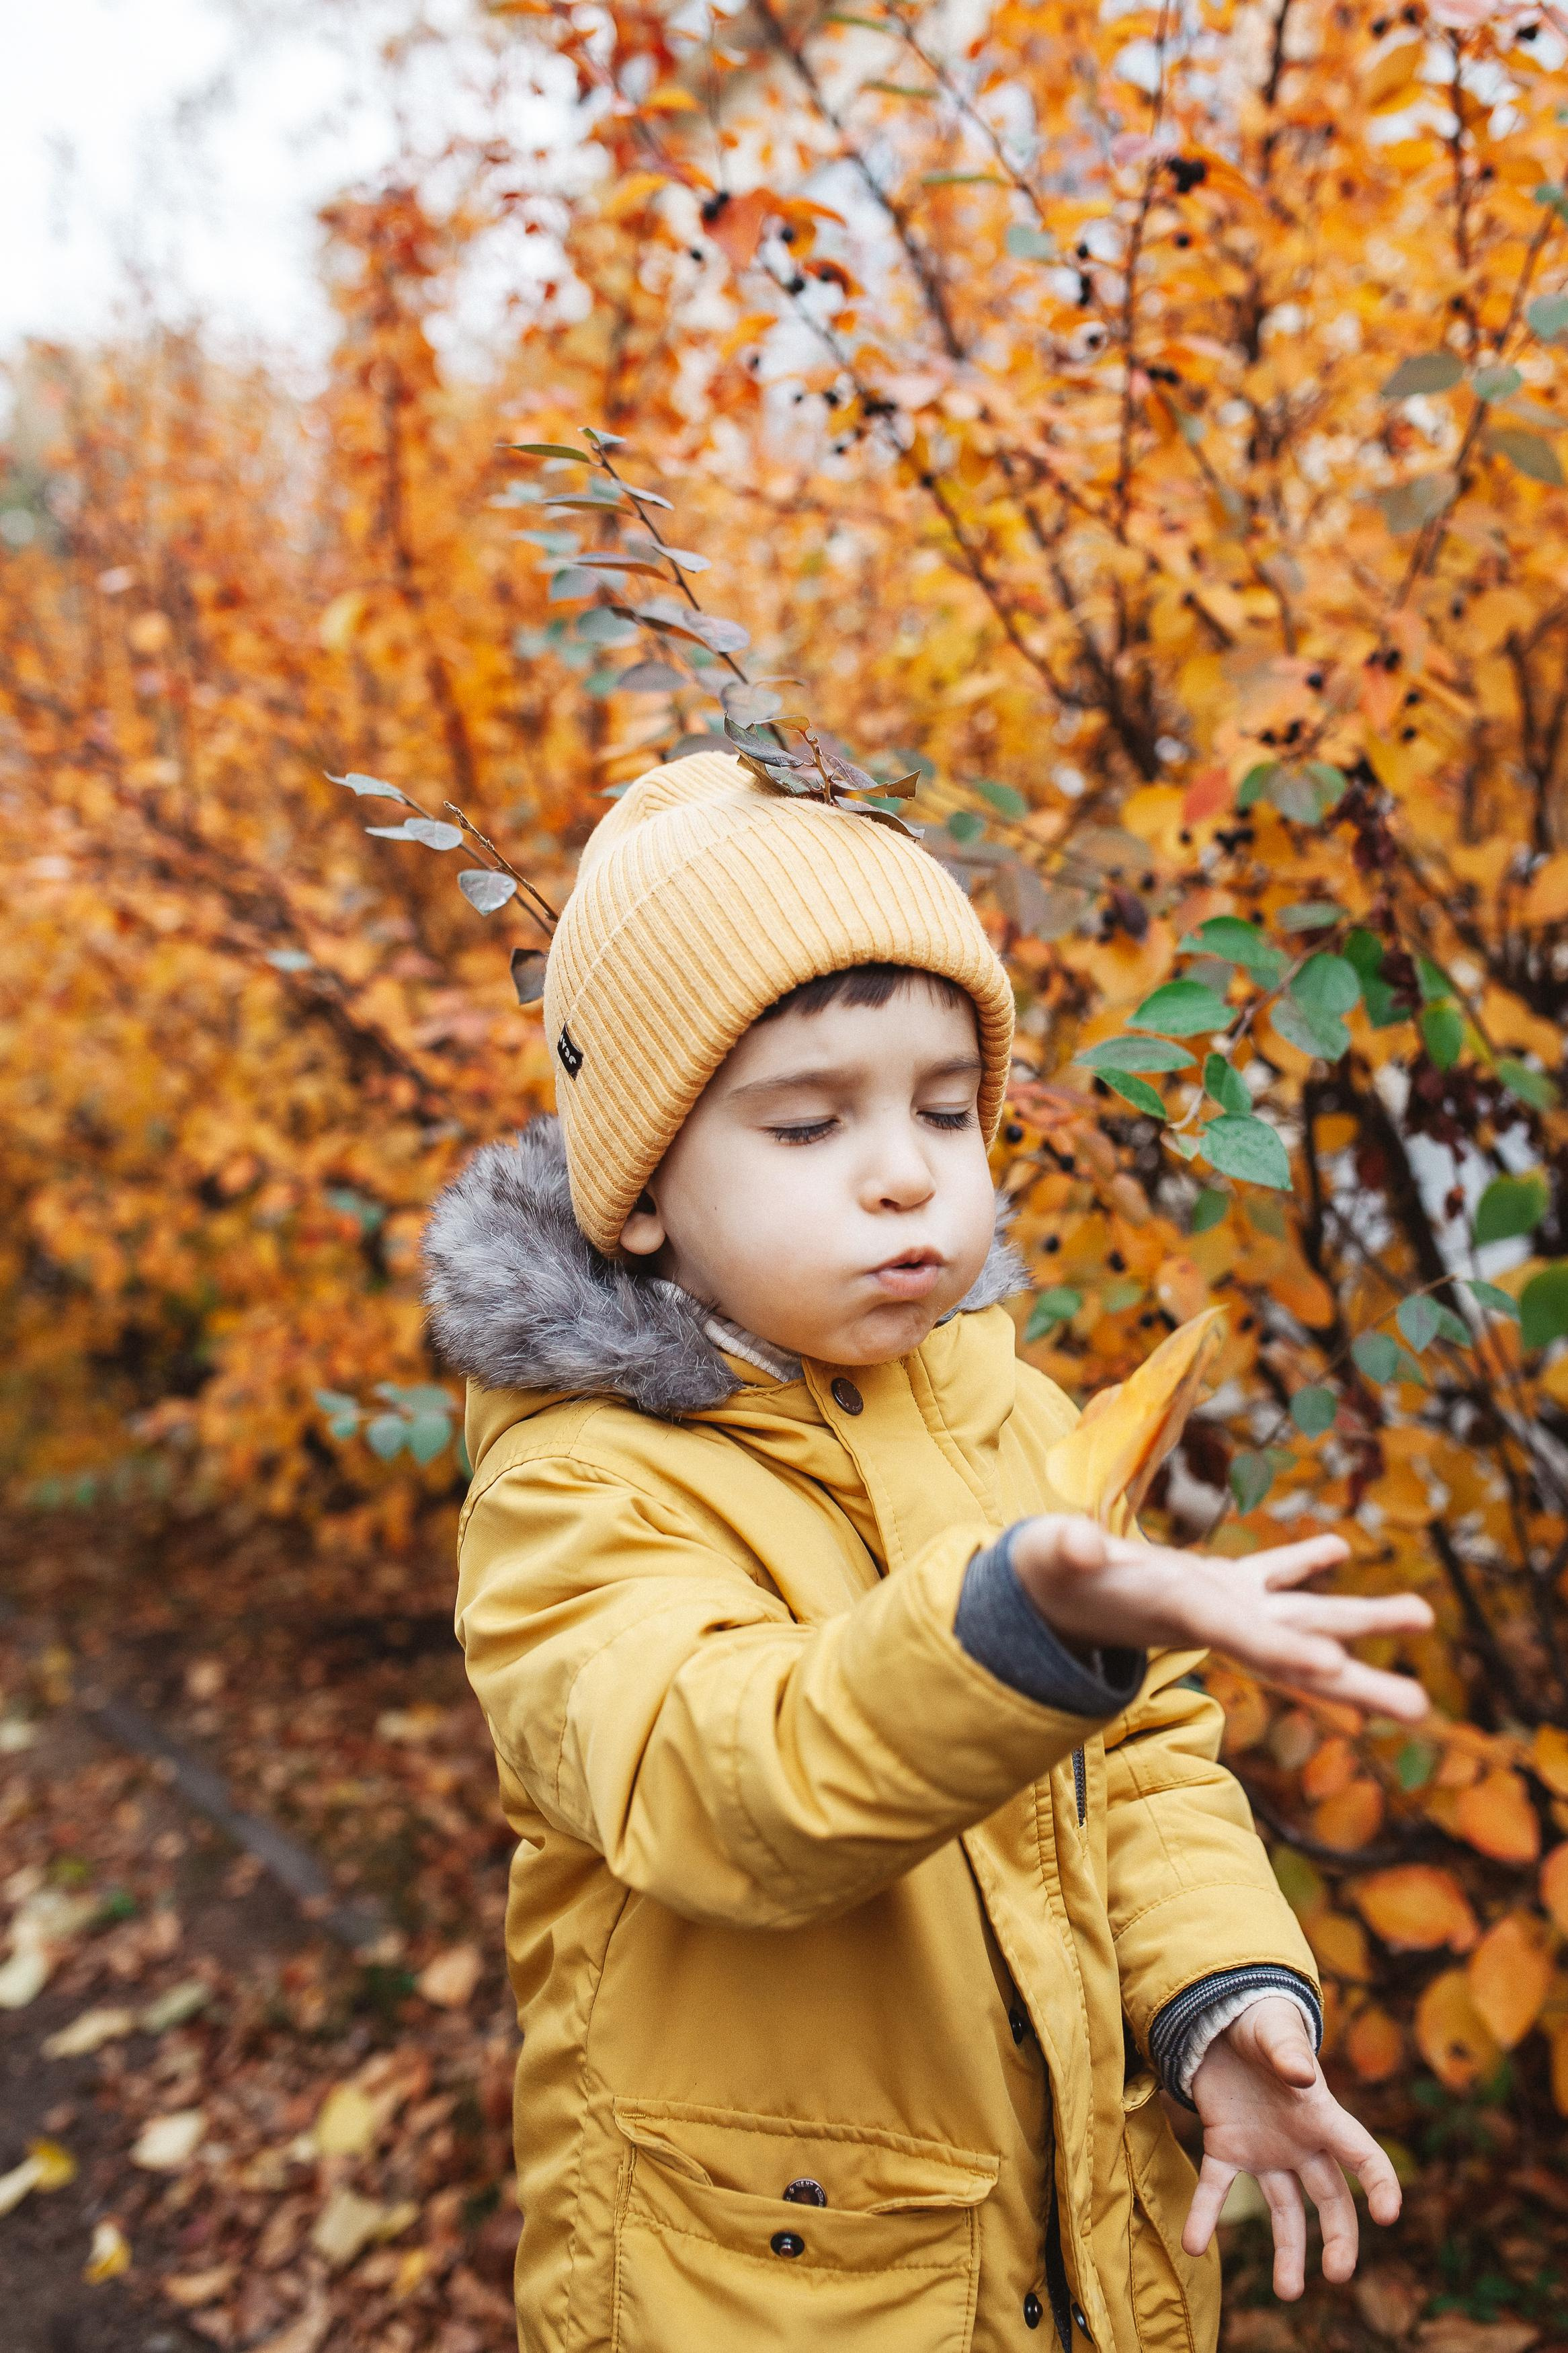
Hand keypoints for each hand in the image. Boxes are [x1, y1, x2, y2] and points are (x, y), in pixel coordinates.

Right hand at [1009, 1517, 1431, 1720]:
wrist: (1046, 1597)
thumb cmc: (1045, 1577)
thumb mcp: (1050, 1558)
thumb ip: (1065, 1550)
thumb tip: (1077, 1544)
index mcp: (1180, 1614)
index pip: (1241, 1636)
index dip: (1285, 1649)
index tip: (1335, 1666)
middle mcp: (1214, 1621)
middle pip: (1296, 1656)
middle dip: (1355, 1681)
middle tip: (1419, 1709)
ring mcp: (1220, 1605)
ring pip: (1303, 1615)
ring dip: (1362, 1616)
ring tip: (1423, 1614)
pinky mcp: (1213, 1584)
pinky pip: (1269, 1574)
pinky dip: (1304, 1562)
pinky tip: (1339, 1547)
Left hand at [1182, 1997, 1401, 2297]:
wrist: (1221, 2018)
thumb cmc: (1260, 2022)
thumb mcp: (1274, 2029)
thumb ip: (1288, 2051)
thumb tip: (1302, 2075)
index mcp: (1321, 2114)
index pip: (1362, 2154)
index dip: (1379, 2183)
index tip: (1388, 2215)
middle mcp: (1300, 2142)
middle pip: (1330, 2198)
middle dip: (1338, 2238)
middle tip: (1338, 2274)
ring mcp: (1265, 2149)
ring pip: (1285, 2210)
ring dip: (1287, 2250)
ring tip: (1288, 2292)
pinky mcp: (1226, 2146)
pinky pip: (1218, 2187)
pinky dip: (1205, 2215)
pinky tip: (1193, 2245)